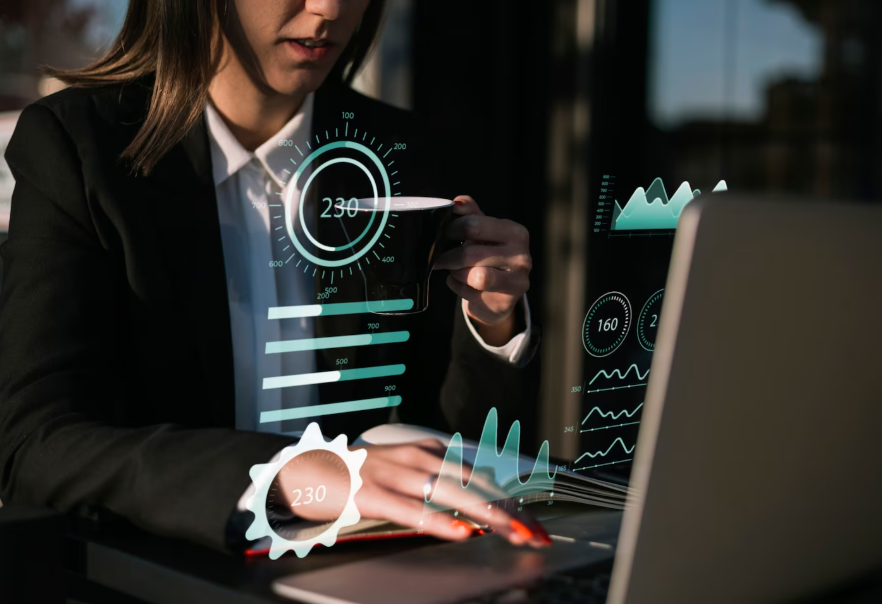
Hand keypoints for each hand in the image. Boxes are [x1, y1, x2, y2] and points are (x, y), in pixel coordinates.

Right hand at [280, 439, 549, 546]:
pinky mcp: (371, 493)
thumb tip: (477, 508)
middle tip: (535, 535)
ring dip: (486, 514)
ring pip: (451, 493)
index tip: (534, 525)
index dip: (511, 501)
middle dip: (509, 511)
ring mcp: (394, 474)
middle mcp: (417, 457)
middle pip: (474, 484)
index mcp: (429, 451)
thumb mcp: (406, 470)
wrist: (306, 467)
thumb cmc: (361, 474)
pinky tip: (460, 533)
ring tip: (512, 532)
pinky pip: (412, 510)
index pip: (482, 476)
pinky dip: (439, 521)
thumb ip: (439, 482)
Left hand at [435, 195, 531, 345]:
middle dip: (447, 255)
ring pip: (473, 276)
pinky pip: (470, 293)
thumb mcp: (485, 232)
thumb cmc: (491, 255)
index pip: (474, 225)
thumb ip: (471, 214)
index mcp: (515, 233)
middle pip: (470, 252)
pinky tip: (460, 282)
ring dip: (455, 272)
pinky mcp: (505, 303)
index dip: (451, 229)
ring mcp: (516, 282)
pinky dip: (457, 286)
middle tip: (437, 256)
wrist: (502, 293)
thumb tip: (456, 202)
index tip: (442, 233)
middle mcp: (522, 256)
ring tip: (452, 269)